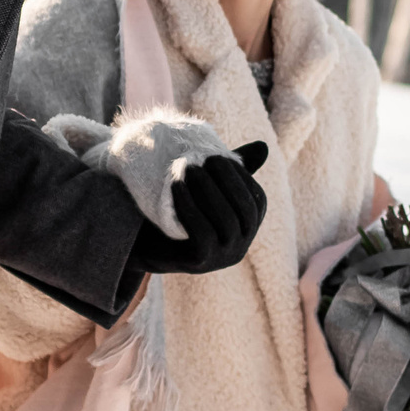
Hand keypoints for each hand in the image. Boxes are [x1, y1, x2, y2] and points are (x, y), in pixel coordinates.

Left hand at [128, 142, 268, 277]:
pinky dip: (189, 205)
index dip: (242, 176)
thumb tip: (263, 147)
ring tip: (188, 166)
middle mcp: (241, 247)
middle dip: (228, 181)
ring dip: (207, 189)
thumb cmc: (181, 208)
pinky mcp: (201, 263)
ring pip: (226, 221)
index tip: (220, 155)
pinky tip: (176, 185)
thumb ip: (233, 170)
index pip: (258, 200)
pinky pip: (202, 232)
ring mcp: (223, 258)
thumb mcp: (208, 186)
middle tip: (207, 157)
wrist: (145, 240)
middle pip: (246, 210)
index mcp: (248, 229)